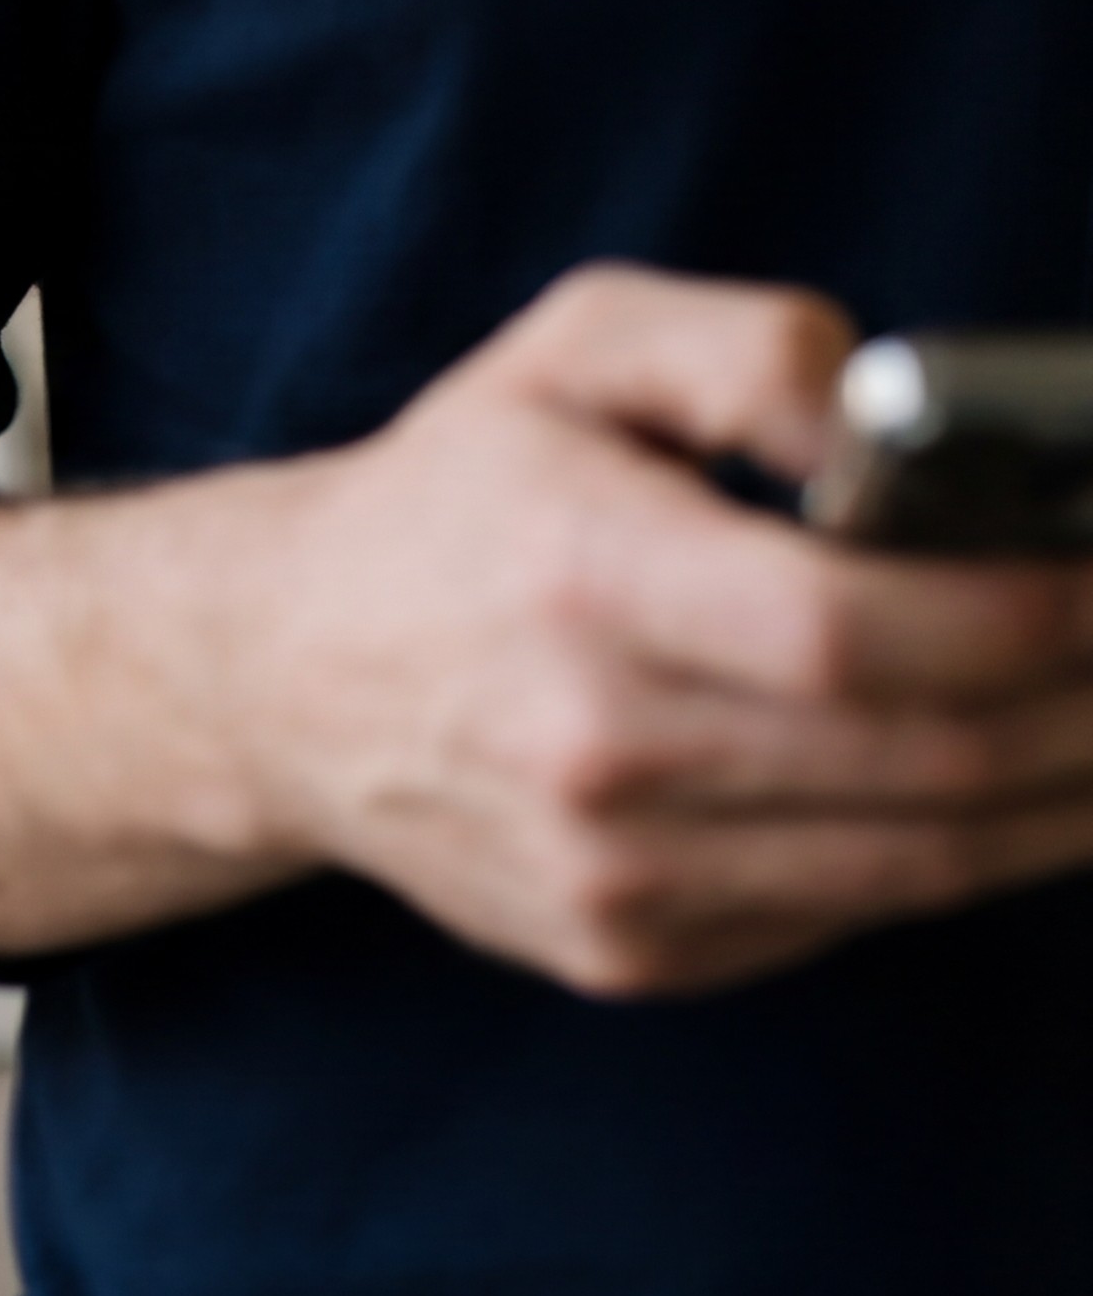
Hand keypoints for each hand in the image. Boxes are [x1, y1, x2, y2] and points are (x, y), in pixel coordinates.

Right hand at [0, 265, 1092, 993]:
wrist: (280, 677)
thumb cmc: (454, 502)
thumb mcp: (576, 349)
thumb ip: (751, 348)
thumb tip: (888, 435)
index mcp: (578, 578)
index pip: (849, 635)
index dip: (1024, 618)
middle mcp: (589, 748)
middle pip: (926, 760)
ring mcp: (609, 872)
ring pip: (921, 861)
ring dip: (1070, 803)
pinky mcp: (625, 947)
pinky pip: (849, 914)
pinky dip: (956, 854)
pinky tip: (1004, 789)